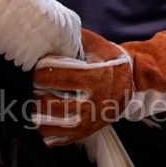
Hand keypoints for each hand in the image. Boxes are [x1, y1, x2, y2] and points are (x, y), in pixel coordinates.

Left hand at [31, 29, 131, 145]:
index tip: (35, 71)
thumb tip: (50, 28)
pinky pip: (64, 139)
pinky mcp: (89, 131)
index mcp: (96, 77)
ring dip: (40, 117)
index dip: (42, 74)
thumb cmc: (111, 60)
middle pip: (55, 105)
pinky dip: (49, 134)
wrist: (133, 81)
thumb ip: (75, 38)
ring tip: (34, 107)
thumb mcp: (98, 45)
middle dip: (38, 96)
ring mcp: (92, 119)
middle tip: (32, 89)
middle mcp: (95, 101)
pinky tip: (42, 125)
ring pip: (57, 125)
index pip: (60, 78)